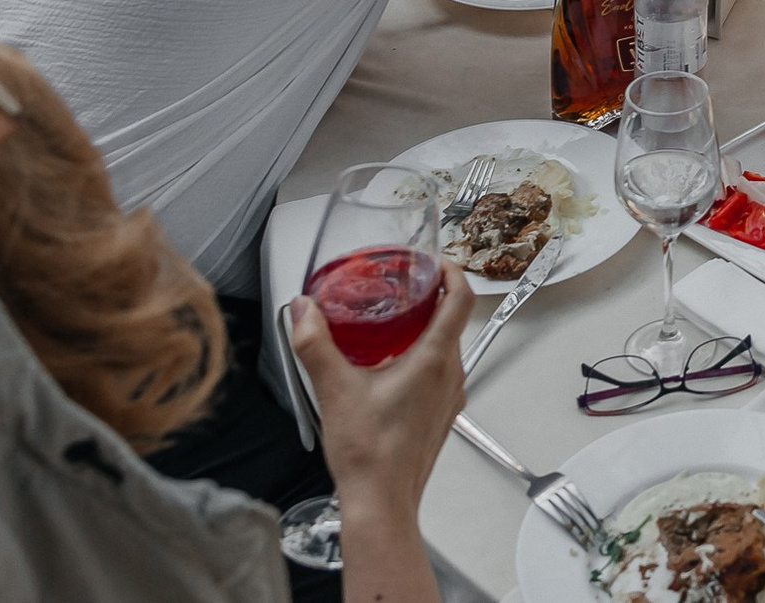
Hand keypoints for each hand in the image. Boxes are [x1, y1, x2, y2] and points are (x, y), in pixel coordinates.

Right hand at [289, 257, 468, 519]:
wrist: (382, 502)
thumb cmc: (370, 455)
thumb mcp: (334, 390)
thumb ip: (315, 344)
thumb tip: (303, 312)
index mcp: (435, 360)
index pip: (461, 299)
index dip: (452, 271)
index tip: (434, 261)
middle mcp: (451, 374)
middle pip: (453, 319)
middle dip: (430, 297)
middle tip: (403, 286)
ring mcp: (449, 396)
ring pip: (447, 346)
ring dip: (425, 328)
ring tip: (392, 322)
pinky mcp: (440, 413)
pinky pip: (440, 371)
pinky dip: (422, 356)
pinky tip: (389, 365)